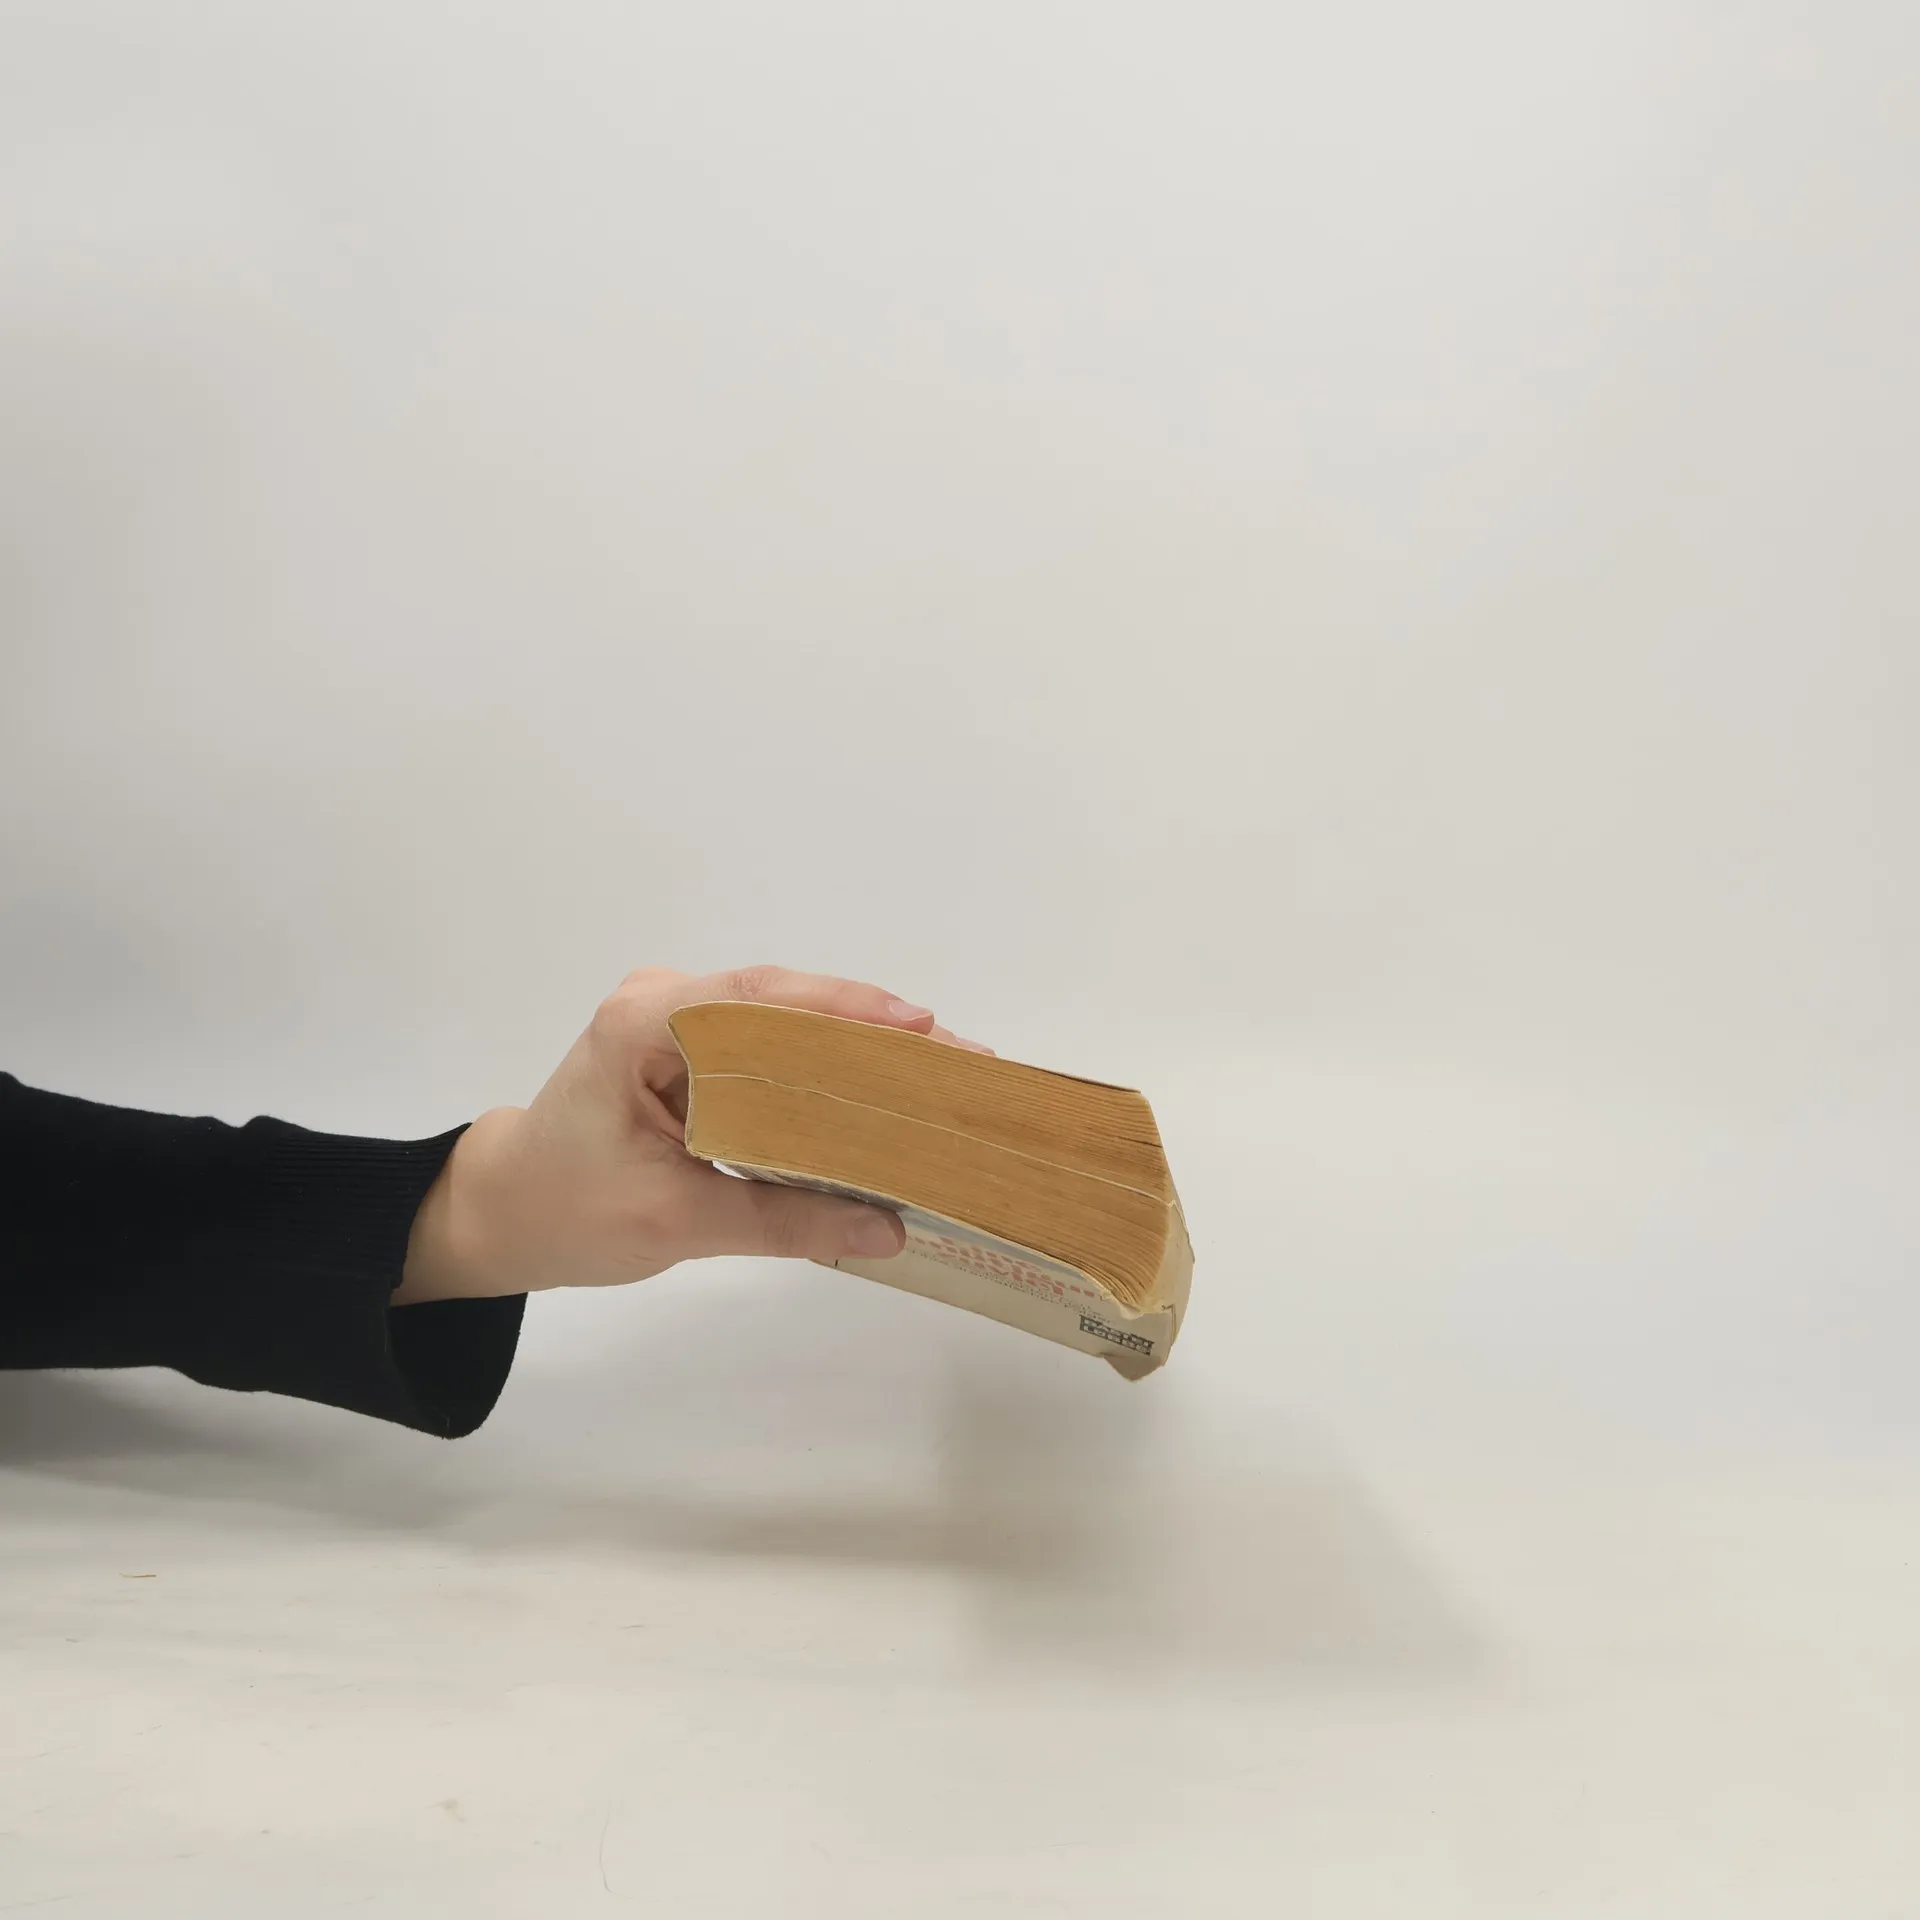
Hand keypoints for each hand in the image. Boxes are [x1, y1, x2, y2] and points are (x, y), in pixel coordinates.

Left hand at [395, 965, 985, 1304]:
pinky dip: (826, 1070)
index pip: (760, 997)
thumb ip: (783, 1221)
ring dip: (858, 1051)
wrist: (504, 1212)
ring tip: (939, 1078)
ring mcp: (678, 1018)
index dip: (846, 1008)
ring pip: (787, 1023)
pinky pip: (772, 1049)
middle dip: (876, 1032)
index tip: (921, 1026)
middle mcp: (664, 1001)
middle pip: (788, 1002)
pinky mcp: (694, 1049)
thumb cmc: (567, 1211)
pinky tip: (881, 1096)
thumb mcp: (676, 1222)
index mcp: (643, 1023)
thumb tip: (889, 1228)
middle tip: (962, 1062)